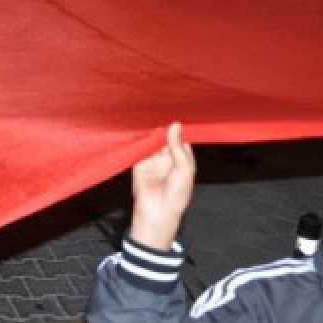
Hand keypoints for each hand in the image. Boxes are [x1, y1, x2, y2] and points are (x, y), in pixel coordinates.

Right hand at [128, 122, 195, 251]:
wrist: (157, 213)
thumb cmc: (177, 194)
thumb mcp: (184, 169)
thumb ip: (177, 147)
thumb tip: (175, 124)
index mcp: (182, 159)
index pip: (180, 139)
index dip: (177, 129)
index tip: (175, 112)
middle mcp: (168, 157)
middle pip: (165, 137)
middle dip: (164, 127)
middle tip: (160, 109)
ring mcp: (153, 159)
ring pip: (152, 140)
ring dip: (151, 131)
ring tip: (150, 115)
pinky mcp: (139, 162)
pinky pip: (139, 147)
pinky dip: (139, 138)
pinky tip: (140, 127)